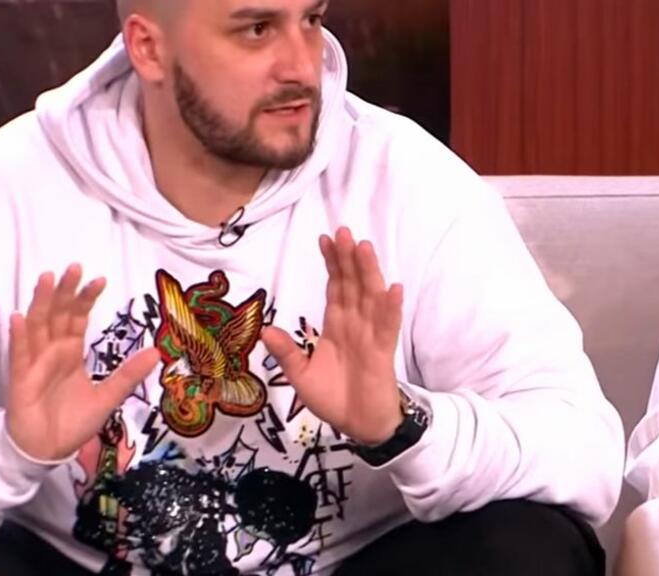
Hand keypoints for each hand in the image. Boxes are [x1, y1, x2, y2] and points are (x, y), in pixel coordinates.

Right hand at [7, 264, 160, 461]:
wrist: (49, 451)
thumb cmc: (75, 422)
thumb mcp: (109, 396)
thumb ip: (129, 374)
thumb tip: (157, 352)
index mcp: (71, 352)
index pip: (78, 318)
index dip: (87, 298)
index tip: (100, 279)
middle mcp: (52, 352)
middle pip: (57, 314)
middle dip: (65, 291)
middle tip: (74, 267)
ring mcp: (35, 364)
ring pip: (37, 326)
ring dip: (41, 302)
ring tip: (47, 278)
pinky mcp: (20, 380)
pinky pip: (19, 355)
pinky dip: (19, 335)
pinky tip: (19, 316)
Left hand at [261, 228, 403, 444]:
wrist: (358, 426)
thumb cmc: (333, 398)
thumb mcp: (300, 375)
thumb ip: (287, 351)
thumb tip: (265, 329)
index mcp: (336, 325)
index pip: (335, 287)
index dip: (331, 264)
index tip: (325, 239)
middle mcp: (355, 323)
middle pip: (353, 284)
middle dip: (348, 258)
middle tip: (343, 231)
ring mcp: (371, 335)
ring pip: (370, 297)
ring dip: (369, 273)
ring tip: (364, 248)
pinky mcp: (383, 352)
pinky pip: (388, 326)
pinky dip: (391, 307)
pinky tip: (393, 288)